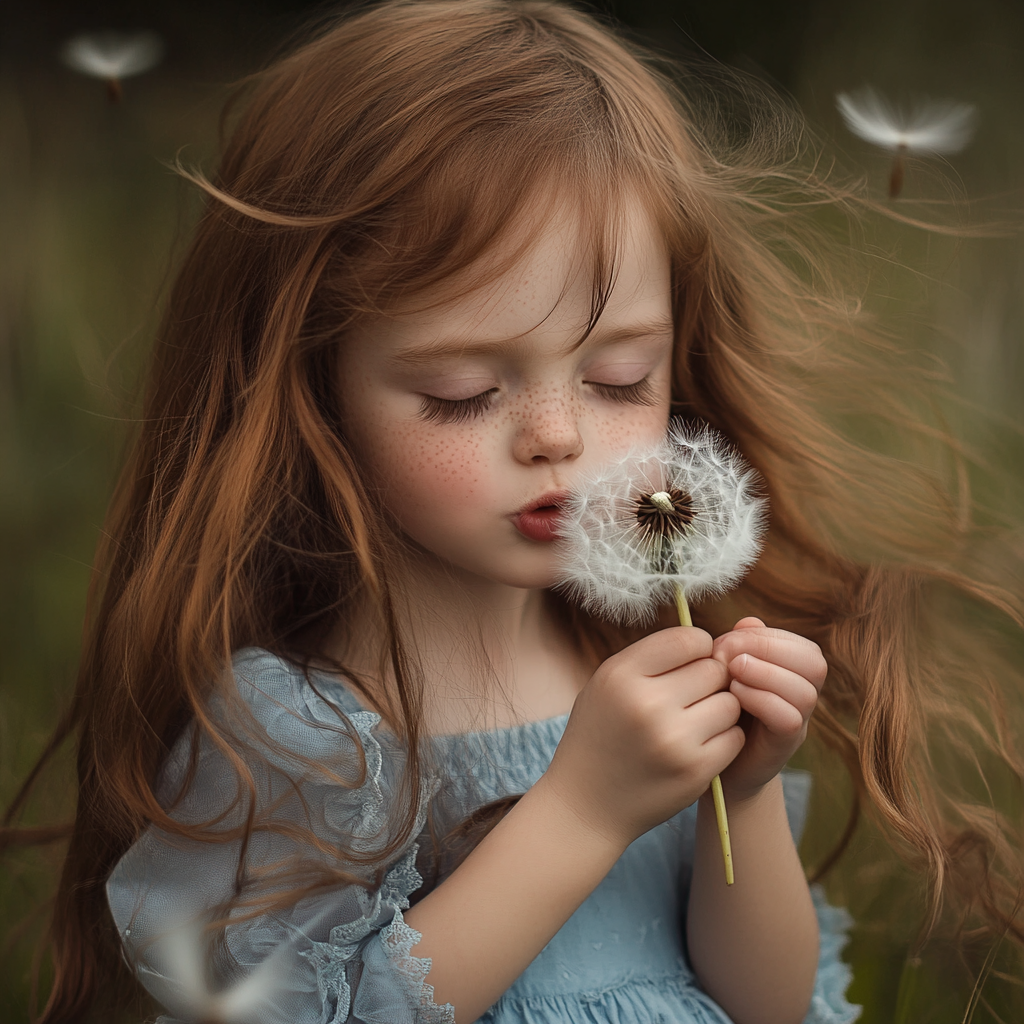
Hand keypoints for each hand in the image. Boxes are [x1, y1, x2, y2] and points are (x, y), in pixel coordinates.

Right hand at [541, 627, 745, 850]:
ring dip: (720, 709)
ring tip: (694, 720)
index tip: (688, 662)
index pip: (688, 639)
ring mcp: (674, 740)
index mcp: (622, 675)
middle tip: (691, 695)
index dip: (697, 647)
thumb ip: (651, 658)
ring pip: (730, 703)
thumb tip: (707, 642)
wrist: (586, 804)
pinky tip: (699, 744)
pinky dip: (724, 738)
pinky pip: (734, 737)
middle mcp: (647, 704)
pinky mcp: (695, 770)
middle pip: (715, 669)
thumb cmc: (600, 735)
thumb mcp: (607, 684)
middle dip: (710, 678)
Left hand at [711, 617, 826, 800]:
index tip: (727, 640)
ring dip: (764, 673)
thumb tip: (747, 622)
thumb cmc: (718, 709)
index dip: (766, 636)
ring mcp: (798, 722)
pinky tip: (734, 694)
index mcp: (793, 674)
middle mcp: (803, 696)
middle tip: (729, 654)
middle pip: (813, 663)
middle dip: (769, 649)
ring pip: (804, 691)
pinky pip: (789, 718)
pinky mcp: (783, 745)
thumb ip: (737, 645)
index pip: (801, 645)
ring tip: (731, 674)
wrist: (716, 765)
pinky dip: (762, 699)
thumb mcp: (724, 671)